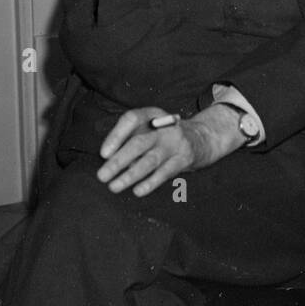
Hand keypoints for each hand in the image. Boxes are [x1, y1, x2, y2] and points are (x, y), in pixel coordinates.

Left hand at [96, 106, 239, 197]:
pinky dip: (150, 182)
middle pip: (138, 143)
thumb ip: (131, 139)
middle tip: (102, 176)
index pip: (131, 119)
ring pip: (150, 160)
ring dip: (130, 175)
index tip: (103, 153)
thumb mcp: (149, 127)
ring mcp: (175, 142)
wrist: (202, 137)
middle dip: (118, 161)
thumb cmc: (163, 135)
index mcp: (151, 114)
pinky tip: (137, 191)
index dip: (116, 135)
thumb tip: (109, 161)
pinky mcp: (184, 158)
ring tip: (114, 186)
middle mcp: (163, 127)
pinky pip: (165, 172)